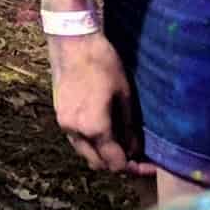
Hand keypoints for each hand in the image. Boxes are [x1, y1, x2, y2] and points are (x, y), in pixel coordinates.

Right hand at [47, 31, 138, 173]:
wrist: (71, 40)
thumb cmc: (102, 63)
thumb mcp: (124, 95)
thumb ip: (129, 127)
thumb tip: (136, 150)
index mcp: (94, 128)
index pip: (116, 163)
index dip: (135, 169)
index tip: (151, 166)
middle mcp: (75, 131)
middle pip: (98, 164)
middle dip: (118, 164)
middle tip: (137, 156)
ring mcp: (63, 124)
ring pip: (85, 153)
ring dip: (102, 155)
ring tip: (121, 143)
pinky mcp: (58, 114)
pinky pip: (77, 140)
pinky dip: (91, 143)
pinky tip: (104, 130)